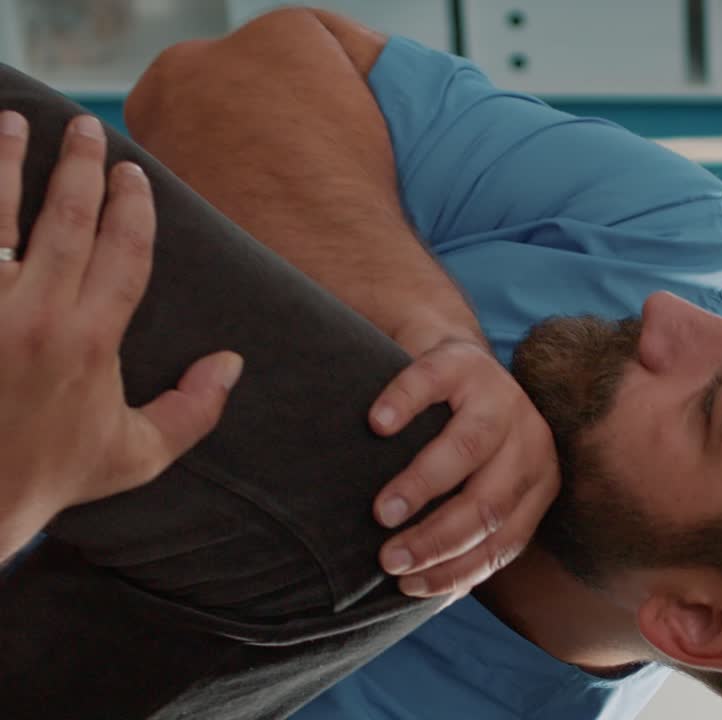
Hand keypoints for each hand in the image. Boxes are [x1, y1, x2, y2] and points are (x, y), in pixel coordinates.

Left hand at [0, 111, 242, 556]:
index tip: (135, 174)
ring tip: (17, 124)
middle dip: (82, 167)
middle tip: (89, 130)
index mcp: (89, 343)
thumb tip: (231, 363)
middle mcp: (34, 317)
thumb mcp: (136, 456)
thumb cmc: (47, 476)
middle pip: (66, 220)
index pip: (123, 252)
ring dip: (8, 163)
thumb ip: (192, 410)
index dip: (133, 206)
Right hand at [368, 332, 559, 598]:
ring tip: (383, 512)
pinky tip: (377, 426)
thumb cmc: (456, 442)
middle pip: (489, 503)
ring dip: (423, 486)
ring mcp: (500, 396)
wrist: (453, 364)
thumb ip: (467, 531)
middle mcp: (530, 440)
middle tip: (388, 558)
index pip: (504, 542)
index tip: (407, 587)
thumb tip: (428, 593)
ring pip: (468, 449)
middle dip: (436, 539)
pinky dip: (403, 406)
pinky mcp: (461, 361)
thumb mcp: (478, 486)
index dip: (455, 570)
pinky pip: (430, 385)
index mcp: (537, 482)